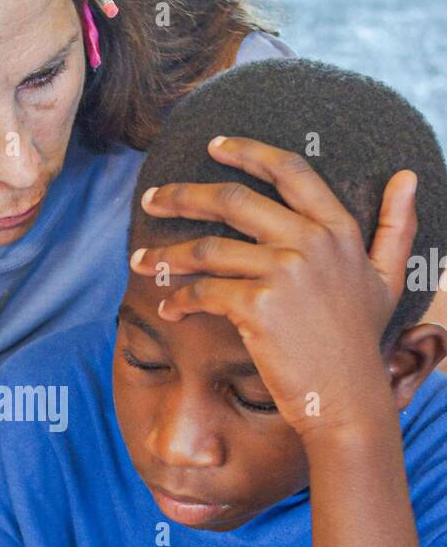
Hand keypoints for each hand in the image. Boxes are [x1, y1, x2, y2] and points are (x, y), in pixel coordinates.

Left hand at [132, 138, 418, 439]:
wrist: (347, 401)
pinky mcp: (257, 307)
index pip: (290, 170)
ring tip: (139, 259)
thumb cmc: (360, 344)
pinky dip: (179, 300)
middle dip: (184, 195)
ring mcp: (284, 273)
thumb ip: (395, 226)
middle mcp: (311, 242)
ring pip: (209, 249)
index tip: (213, 145)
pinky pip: (204, 292)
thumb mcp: (388, 279)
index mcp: (338, 230)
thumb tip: (408, 177)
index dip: (248, 151)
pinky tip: (168, 309)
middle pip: (235, 200)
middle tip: (152, 198)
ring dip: (166, 253)